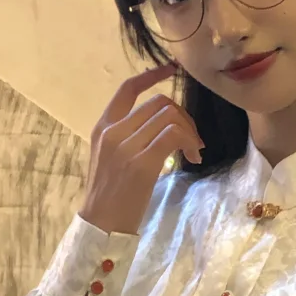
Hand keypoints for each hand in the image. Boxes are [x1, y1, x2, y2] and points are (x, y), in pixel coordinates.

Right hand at [79, 62, 204, 234]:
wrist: (101, 226)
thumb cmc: (109, 196)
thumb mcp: (109, 158)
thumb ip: (127, 138)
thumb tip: (160, 127)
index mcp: (102, 128)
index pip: (127, 89)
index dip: (151, 76)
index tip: (171, 70)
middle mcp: (112, 132)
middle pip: (159, 102)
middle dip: (184, 116)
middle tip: (192, 140)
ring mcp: (126, 146)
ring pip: (169, 116)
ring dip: (190, 131)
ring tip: (193, 151)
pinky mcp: (142, 163)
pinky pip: (174, 135)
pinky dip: (189, 142)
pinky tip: (192, 157)